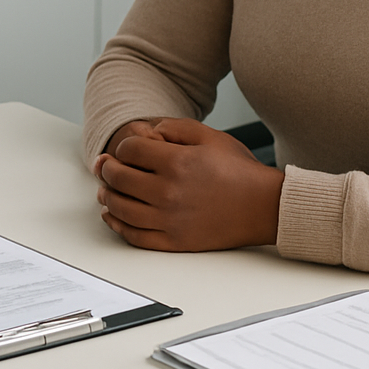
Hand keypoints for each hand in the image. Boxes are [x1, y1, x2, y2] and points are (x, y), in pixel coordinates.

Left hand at [92, 117, 283, 250]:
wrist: (263, 207)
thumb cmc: (238, 170)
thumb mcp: (209, 135)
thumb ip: (173, 127)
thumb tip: (146, 132)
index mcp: (176, 163)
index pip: (128, 151)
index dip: (124, 148)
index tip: (129, 150)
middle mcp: (168, 192)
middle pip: (118, 178)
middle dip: (108, 169)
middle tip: (106, 166)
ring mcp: (169, 220)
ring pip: (120, 208)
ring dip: (107, 196)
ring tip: (106, 190)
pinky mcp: (174, 242)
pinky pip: (134, 236)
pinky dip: (117, 225)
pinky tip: (113, 215)